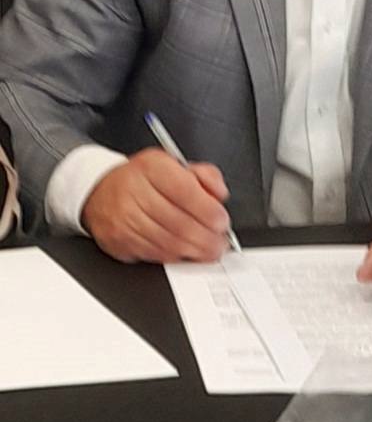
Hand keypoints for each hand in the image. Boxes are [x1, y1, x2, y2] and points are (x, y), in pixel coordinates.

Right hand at [81, 149, 230, 262]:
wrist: (100, 192)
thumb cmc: (143, 179)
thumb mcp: (174, 164)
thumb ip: (203, 175)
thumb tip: (219, 194)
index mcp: (151, 167)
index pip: (184, 190)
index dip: (207, 210)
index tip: (222, 221)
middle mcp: (134, 191)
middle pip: (178, 222)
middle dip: (206, 237)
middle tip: (220, 242)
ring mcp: (124, 219)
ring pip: (167, 242)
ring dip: (194, 251)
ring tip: (209, 250)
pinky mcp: (119, 241)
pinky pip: (154, 255)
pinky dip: (176, 257)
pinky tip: (188, 254)